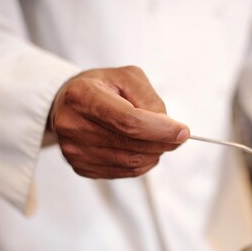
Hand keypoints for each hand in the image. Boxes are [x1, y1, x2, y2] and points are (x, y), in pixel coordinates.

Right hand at [49, 66, 188, 178]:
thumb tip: (168, 128)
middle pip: (131, 144)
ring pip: (130, 162)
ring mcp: (74, 150)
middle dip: (162, 142)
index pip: (128, 121)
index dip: (160, 129)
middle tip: (176, 135)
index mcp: (82, 96)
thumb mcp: (127, 78)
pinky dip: (142, 163)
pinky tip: (143, 150)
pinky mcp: (81, 167)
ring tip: (158, 140)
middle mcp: (72, 125)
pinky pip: (123, 172)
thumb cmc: (102, 88)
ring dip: (154, 153)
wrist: (67, 104)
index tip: (183, 131)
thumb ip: (149, 99)